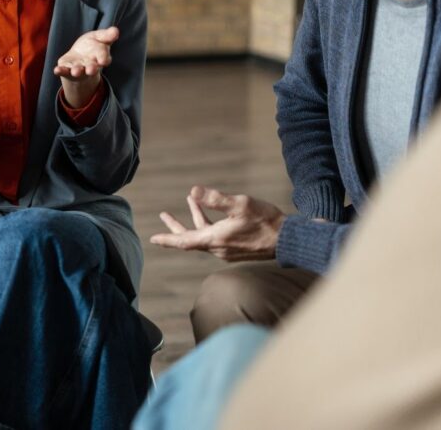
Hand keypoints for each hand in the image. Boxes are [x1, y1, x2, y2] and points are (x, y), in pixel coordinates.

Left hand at [54, 27, 118, 107]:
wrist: (79, 56)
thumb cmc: (92, 45)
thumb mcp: (99, 37)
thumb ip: (107, 35)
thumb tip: (116, 31)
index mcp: (100, 57)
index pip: (103, 58)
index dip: (104, 58)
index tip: (104, 60)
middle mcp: (90, 65)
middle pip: (92, 68)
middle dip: (91, 69)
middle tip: (91, 70)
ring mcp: (78, 68)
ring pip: (78, 71)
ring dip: (77, 71)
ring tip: (76, 71)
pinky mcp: (66, 68)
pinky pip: (63, 70)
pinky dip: (60, 71)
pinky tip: (56, 70)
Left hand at [150, 185, 286, 261]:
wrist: (288, 239)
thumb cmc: (265, 221)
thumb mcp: (240, 204)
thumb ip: (215, 199)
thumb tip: (193, 191)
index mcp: (215, 239)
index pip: (184, 240)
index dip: (168, 238)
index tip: (153, 238)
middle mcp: (218, 248)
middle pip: (191, 238)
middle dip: (176, 226)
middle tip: (163, 216)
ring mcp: (227, 249)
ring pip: (204, 234)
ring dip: (195, 218)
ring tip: (189, 200)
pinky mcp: (235, 247)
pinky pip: (215, 235)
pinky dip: (208, 222)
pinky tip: (210, 210)